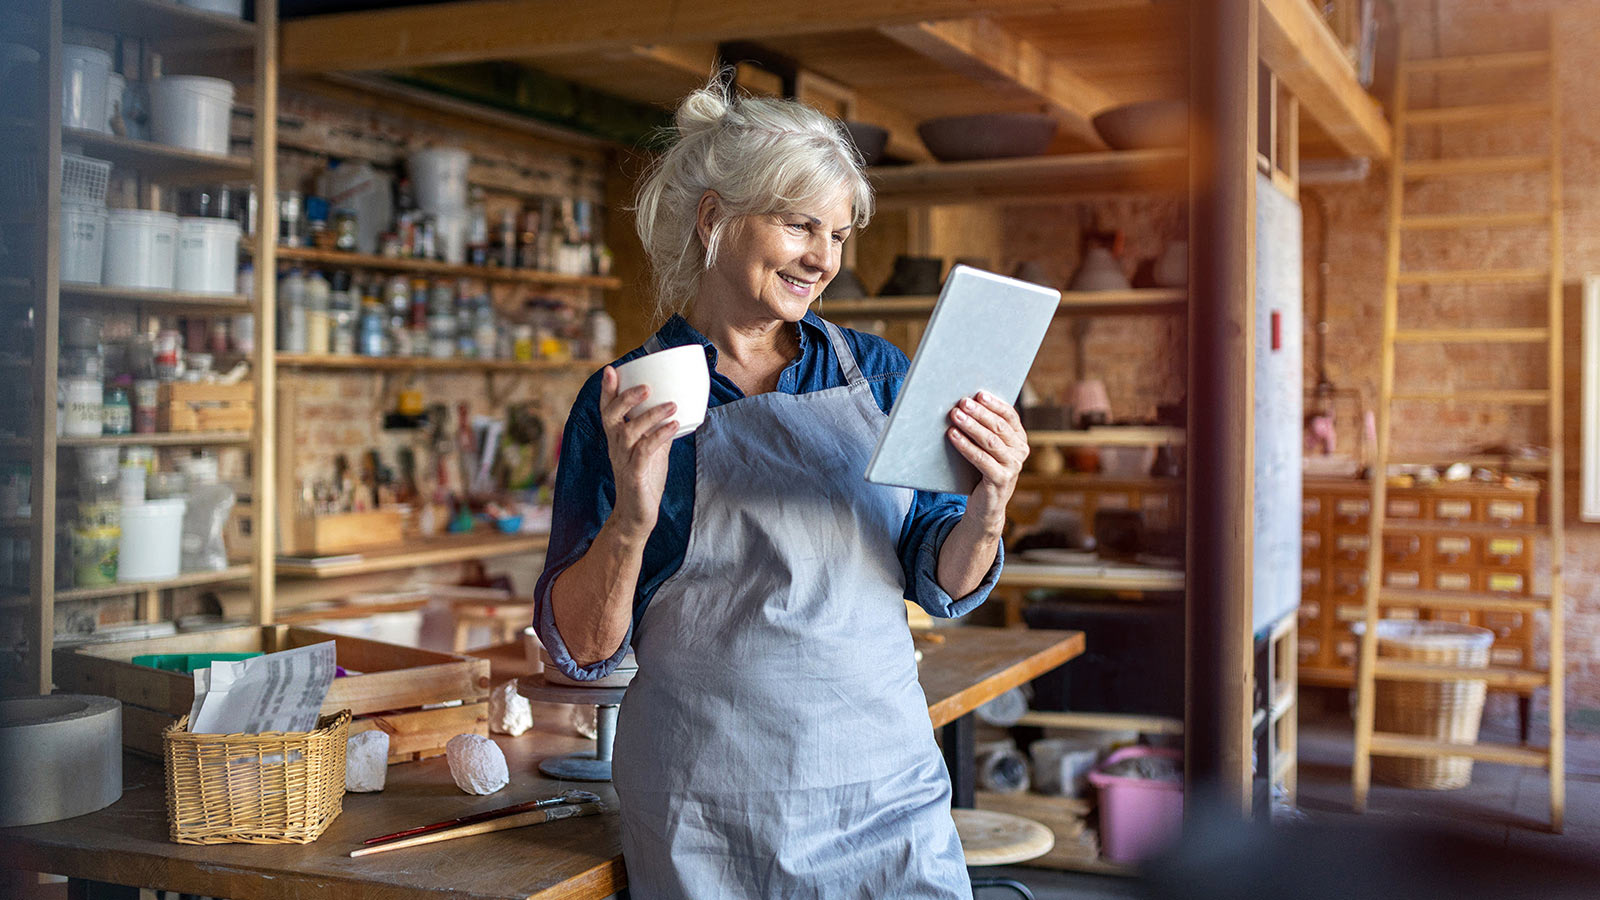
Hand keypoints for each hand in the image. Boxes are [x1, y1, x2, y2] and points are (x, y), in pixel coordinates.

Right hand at [598, 366, 677, 539]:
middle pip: (612, 417)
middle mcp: (616, 447)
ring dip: (651, 416)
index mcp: (616, 439)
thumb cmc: (644, 482)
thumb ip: (659, 432)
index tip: (611, 369)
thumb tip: (674, 411)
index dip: (607, 391)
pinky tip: (673, 426)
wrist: (637, 516)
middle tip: (647, 386)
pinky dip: (659, 436)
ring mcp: (623, 461)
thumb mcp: (653, 452)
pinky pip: (644, 451)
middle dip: (626, 398)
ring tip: (672, 405)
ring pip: (630, 432)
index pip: (607, 411)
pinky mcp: (635, 475)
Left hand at [947, 391, 1027, 535]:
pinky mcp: (1001, 480)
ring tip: (954, 415)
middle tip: (962, 402)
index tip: (978, 394)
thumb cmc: (983, 471)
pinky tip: (952, 436)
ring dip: (971, 426)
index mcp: (1019, 440)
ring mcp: (1013, 467)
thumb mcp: (988, 449)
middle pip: (999, 427)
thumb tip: (964, 404)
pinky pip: (981, 459)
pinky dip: (965, 445)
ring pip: (990, 441)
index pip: (1010, 416)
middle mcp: (1020, 452)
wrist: (986, 506)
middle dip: (979, 413)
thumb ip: (985, 430)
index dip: (994, 404)